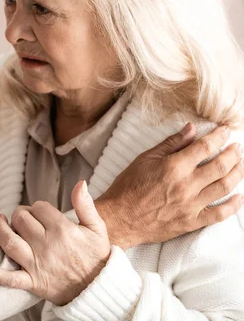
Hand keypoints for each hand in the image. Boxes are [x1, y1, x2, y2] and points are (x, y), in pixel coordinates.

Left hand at [0, 181, 109, 305]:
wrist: (99, 289)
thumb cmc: (97, 258)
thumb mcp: (97, 228)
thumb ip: (86, 204)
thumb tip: (80, 183)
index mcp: (63, 230)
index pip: (39, 207)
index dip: (37, 207)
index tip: (40, 212)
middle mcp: (47, 245)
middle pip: (21, 220)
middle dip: (20, 214)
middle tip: (23, 217)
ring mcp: (38, 264)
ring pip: (10, 242)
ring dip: (0, 229)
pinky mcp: (33, 282)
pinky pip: (10, 278)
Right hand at [96, 123, 243, 249]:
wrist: (119, 218)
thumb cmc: (128, 187)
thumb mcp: (144, 159)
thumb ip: (171, 144)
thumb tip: (191, 129)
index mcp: (173, 167)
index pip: (205, 147)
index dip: (219, 136)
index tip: (225, 131)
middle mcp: (186, 185)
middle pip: (221, 165)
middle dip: (233, 153)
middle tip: (237, 147)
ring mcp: (191, 205)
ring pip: (225, 187)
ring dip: (238, 173)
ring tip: (240, 164)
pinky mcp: (192, 222)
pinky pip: (220, 214)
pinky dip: (234, 205)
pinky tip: (240, 196)